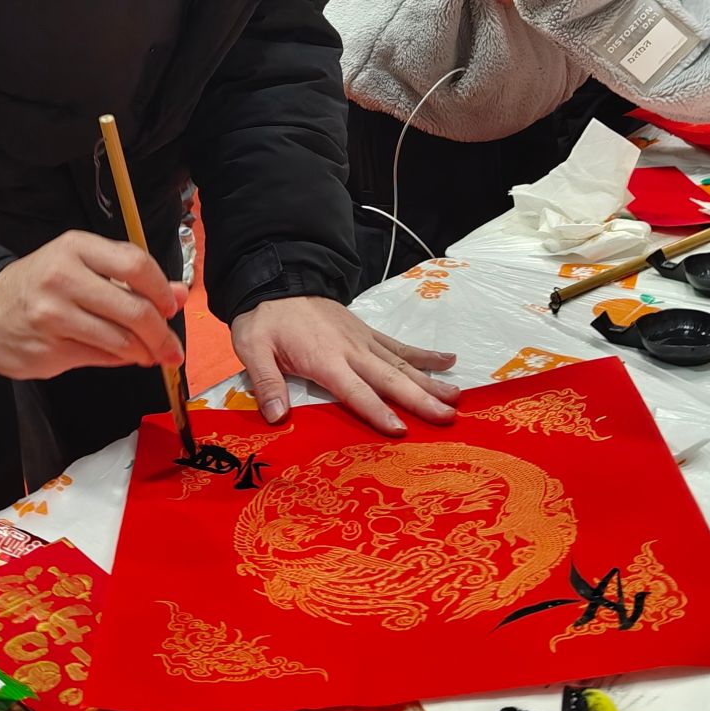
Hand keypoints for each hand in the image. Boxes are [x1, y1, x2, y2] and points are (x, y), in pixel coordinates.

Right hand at [0, 231, 185, 379]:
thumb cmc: (40, 284)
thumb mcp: (81, 266)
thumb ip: (130, 279)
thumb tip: (179, 295)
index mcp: (75, 248)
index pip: (135, 264)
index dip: (162, 289)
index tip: (171, 306)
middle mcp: (63, 279)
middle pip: (133, 309)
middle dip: (161, 333)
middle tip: (173, 348)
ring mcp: (54, 316)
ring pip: (119, 340)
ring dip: (145, 352)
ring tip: (152, 355)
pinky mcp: (49, 349)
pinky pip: (101, 358)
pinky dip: (121, 360)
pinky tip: (126, 357)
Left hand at [230, 296, 458, 434]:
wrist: (277, 279)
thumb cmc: (264, 319)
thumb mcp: (252, 349)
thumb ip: (266, 383)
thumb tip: (276, 418)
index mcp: (325, 358)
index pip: (355, 391)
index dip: (377, 412)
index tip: (401, 431)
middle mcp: (351, 350)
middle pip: (390, 379)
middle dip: (420, 399)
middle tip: (448, 417)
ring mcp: (363, 339)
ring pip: (402, 363)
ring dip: (429, 381)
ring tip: (457, 397)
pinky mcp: (367, 332)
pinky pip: (398, 346)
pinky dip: (424, 354)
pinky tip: (448, 360)